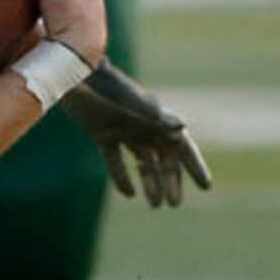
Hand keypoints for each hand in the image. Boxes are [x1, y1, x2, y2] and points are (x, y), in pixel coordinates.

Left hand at [58, 62, 213, 207]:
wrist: (73, 74)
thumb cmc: (104, 87)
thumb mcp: (130, 106)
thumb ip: (155, 118)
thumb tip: (182, 129)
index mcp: (156, 117)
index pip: (182, 146)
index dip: (194, 166)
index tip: (205, 186)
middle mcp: (143, 124)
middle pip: (164, 158)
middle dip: (171, 181)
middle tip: (174, 205)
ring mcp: (123, 128)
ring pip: (143, 160)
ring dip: (150, 181)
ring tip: (155, 205)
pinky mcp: (102, 132)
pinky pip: (115, 159)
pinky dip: (122, 176)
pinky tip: (129, 194)